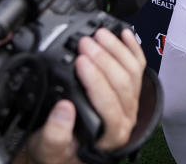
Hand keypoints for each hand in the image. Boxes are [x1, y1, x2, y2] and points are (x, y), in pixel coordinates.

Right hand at [23, 27, 144, 161]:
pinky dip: (132, 48)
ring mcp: (131, 103)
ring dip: (116, 49)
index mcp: (111, 135)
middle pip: (123, 82)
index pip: (108, 103)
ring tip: (98, 34)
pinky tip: (124, 34)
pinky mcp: (130, 91)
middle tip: (85, 43)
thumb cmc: (62, 152)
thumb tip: (64, 108)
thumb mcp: (48, 151)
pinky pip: (137, 66)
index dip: (95, 80)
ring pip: (132, 71)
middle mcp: (126, 118)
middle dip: (104, 58)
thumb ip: (54, 136)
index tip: (79, 61)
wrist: (70, 153)